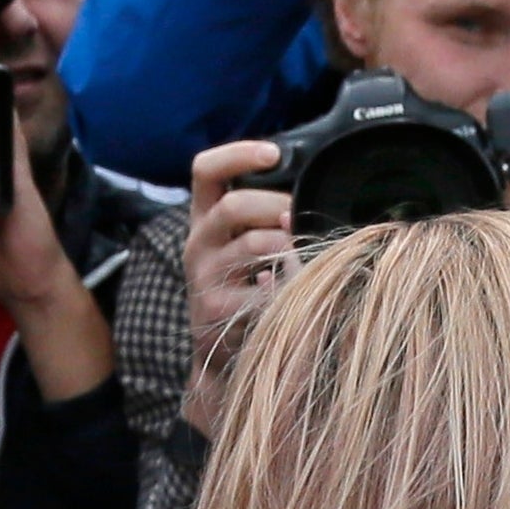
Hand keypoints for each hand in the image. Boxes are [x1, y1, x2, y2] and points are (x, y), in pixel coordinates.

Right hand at [173, 136, 293, 435]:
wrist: (221, 356)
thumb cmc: (243, 291)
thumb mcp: (244, 247)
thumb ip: (264, 219)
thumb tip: (310, 194)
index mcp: (204, 219)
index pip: (205, 170)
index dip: (237, 154)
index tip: (273, 152)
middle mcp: (198, 243)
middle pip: (233, 205)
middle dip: (276, 206)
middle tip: (301, 219)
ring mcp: (204, 277)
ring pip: (252, 246)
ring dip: (288, 247)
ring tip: (304, 256)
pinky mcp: (215, 309)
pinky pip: (261, 290)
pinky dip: (284, 289)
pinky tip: (289, 292)